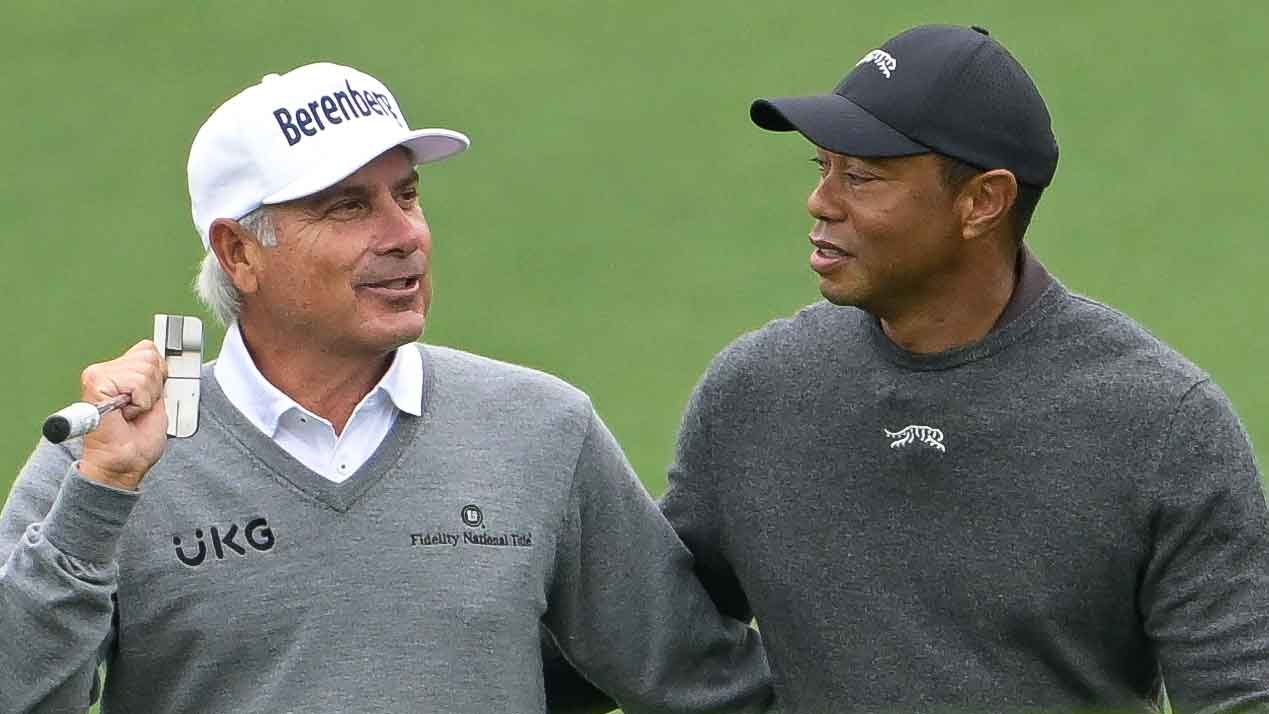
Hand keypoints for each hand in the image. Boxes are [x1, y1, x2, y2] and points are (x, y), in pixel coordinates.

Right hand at [78, 340, 167, 490]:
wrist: (124, 462)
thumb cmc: (138, 440)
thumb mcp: (156, 400)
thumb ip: (155, 377)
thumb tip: (162, 358)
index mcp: (118, 372)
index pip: (149, 349)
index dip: (159, 374)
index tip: (149, 398)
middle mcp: (104, 370)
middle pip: (150, 356)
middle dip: (154, 387)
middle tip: (139, 409)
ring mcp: (98, 375)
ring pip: (146, 370)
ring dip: (147, 397)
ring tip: (133, 413)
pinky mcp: (96, 382)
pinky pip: (137, 383)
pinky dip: (140, 402)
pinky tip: (127, 413)